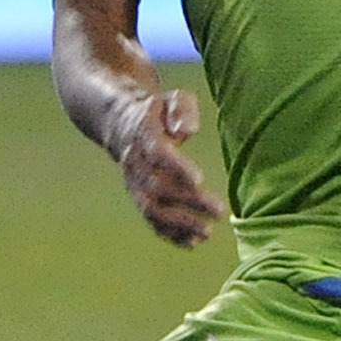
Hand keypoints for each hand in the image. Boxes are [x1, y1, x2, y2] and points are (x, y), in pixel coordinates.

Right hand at [109, 87, 223, 247]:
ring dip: (179, 225)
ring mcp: (134, 183)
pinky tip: (193, 242)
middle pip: (159, 188)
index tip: (200, 180)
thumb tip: (187, 131)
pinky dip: (170, 234)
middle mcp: (135, 163)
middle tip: (219, 211)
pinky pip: (151, 220)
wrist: (121, 123)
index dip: (177, 168)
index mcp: (143, 135)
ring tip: (206, 233)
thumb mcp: (172, 98)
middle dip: (189, 202)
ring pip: (152, 210)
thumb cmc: (158, 110)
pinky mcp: (139, 197)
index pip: (158, 155)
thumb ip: (182, 111)